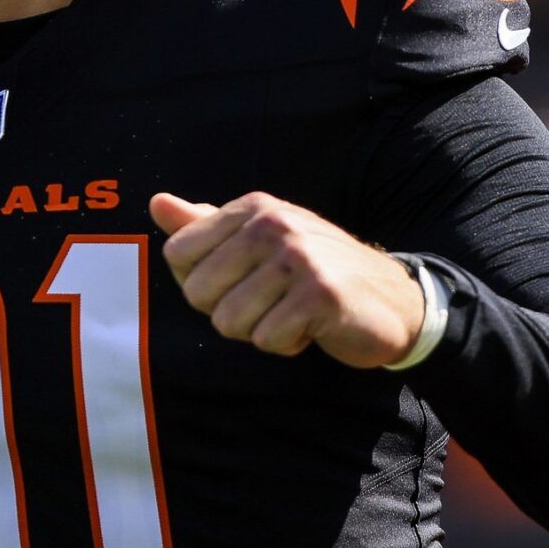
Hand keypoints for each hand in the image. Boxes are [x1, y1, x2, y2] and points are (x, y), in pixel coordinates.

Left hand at [149, 191, 423, 367]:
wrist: (392, 300)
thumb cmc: (312, 272)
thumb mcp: (259, 240)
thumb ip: (204, 225)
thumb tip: (156, 202)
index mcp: (252, 208)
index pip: (177, 255)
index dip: (200, 284)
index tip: (239, 282)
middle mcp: (273, 223)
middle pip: (197, 294)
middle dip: (229, 313)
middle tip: (270, 302)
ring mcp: (298, 257)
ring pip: (228, 322)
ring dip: (258, 332)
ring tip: (291, 313)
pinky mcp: (319, 295)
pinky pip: (267, 340)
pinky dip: (286, 345)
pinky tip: (311, 327)